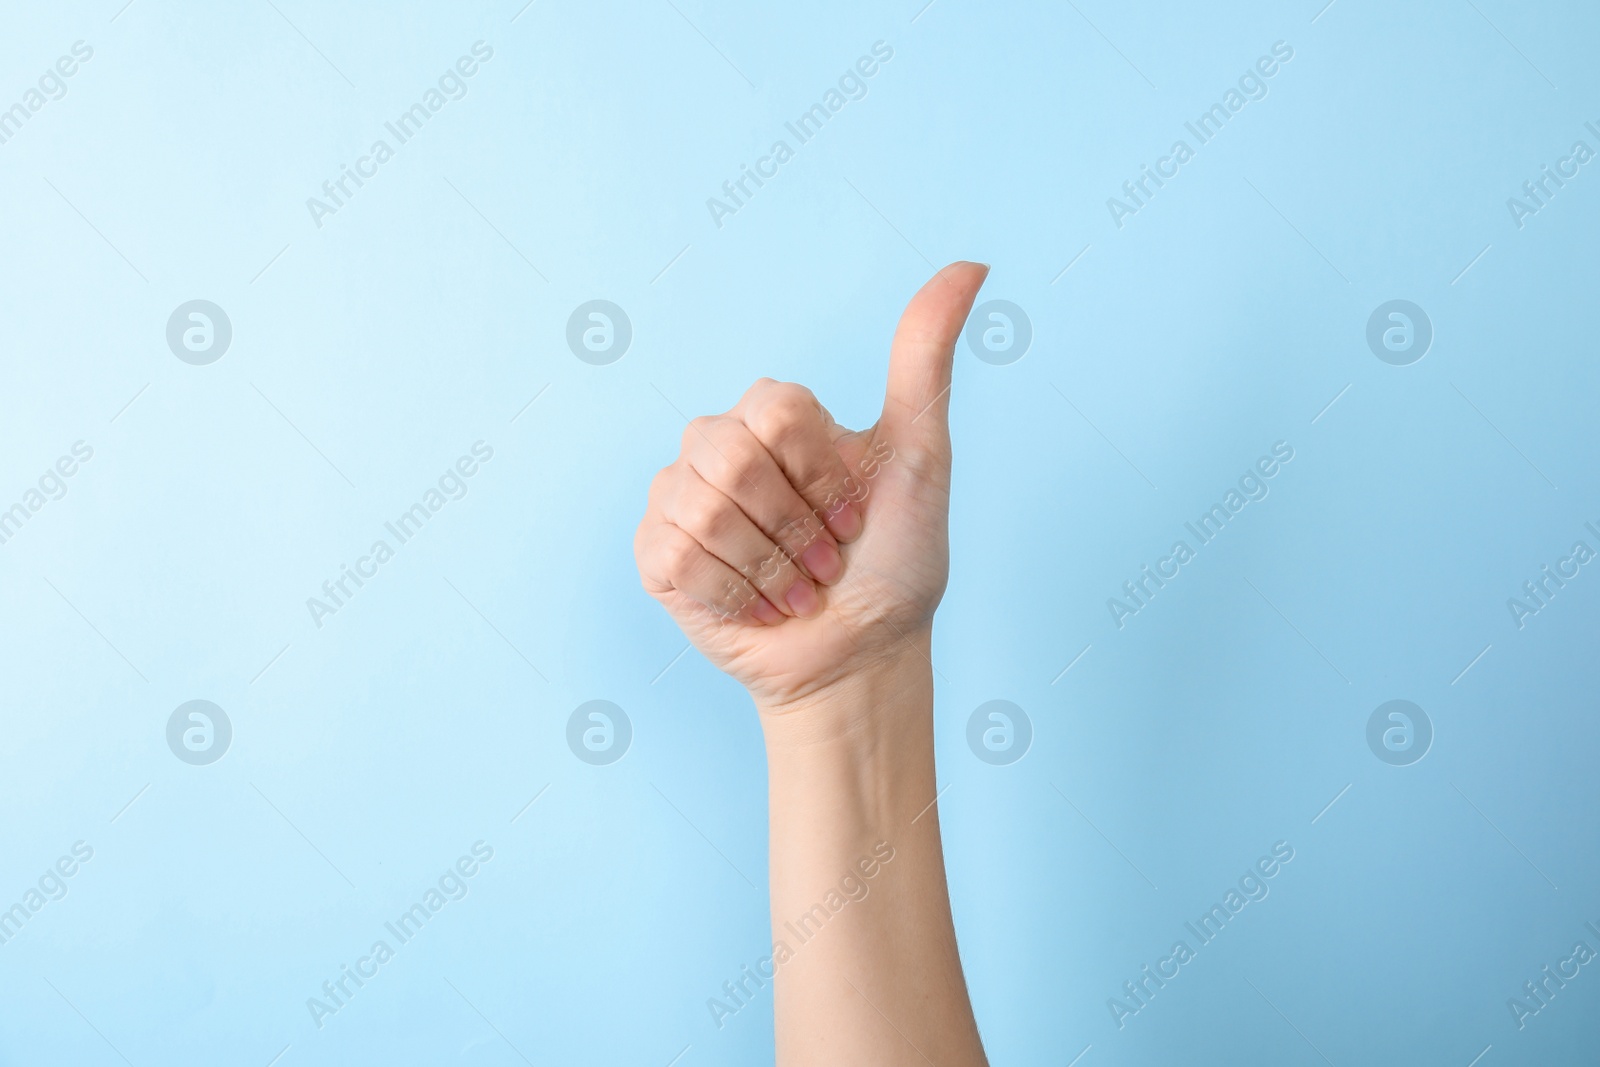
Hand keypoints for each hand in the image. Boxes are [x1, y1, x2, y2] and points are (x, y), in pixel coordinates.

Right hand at [634, 262, 988, 710]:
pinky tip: (758, 608)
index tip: (854, 517)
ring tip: (797, 590)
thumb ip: (925, 358)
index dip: (822, 475)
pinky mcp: (657, 558)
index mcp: (773, 417)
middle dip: (795, 526)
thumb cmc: (894, 560)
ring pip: (704, 508)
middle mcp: (720, 448)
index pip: (776, 409)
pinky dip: (732, 594)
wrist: (863, 654)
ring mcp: (681, 499)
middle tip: (826, 561)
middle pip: (732, 455)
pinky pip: (674, 554)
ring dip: (769, 568)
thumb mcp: (920, 453)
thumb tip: (971, 264)